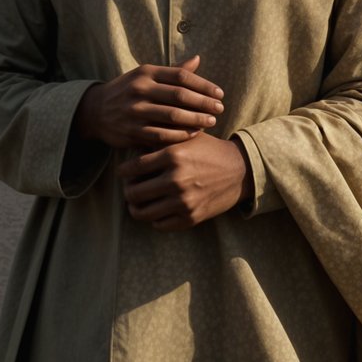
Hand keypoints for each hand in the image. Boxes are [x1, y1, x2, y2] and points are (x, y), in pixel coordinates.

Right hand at [74, 55, 223, 148]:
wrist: (96, 111)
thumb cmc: (129, 90)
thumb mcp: (146, 75)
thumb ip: (172, 71)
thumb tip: (197, 59)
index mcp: (146, 72)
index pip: (181, 76)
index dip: (203, 84)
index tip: (219, 93)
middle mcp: (140, 89)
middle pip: (179, 95)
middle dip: (203, 103)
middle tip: (220, 109)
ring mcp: (135, 110)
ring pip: (172, 116)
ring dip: (195, 120)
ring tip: (211, 123)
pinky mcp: (131, 131)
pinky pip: (161, 135)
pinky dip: (179, 135)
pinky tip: (193, 135)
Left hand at [118, 133, 253, 230]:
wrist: (239, 170)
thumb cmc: (208, 149)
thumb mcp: (185, 136)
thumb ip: (160, 136)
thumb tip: (131, 140)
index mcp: (172, 155)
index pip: (132, 168)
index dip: (122, 171)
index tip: (123, 172)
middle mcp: (175, 179)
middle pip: (132, 193)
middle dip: (127, 190)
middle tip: (130, 187)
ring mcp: (183, 201)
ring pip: (142, 213)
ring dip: (136, 208)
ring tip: (138, 202)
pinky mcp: (190, 218)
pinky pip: (159, 224)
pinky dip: (154, 218)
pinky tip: (157, 208)